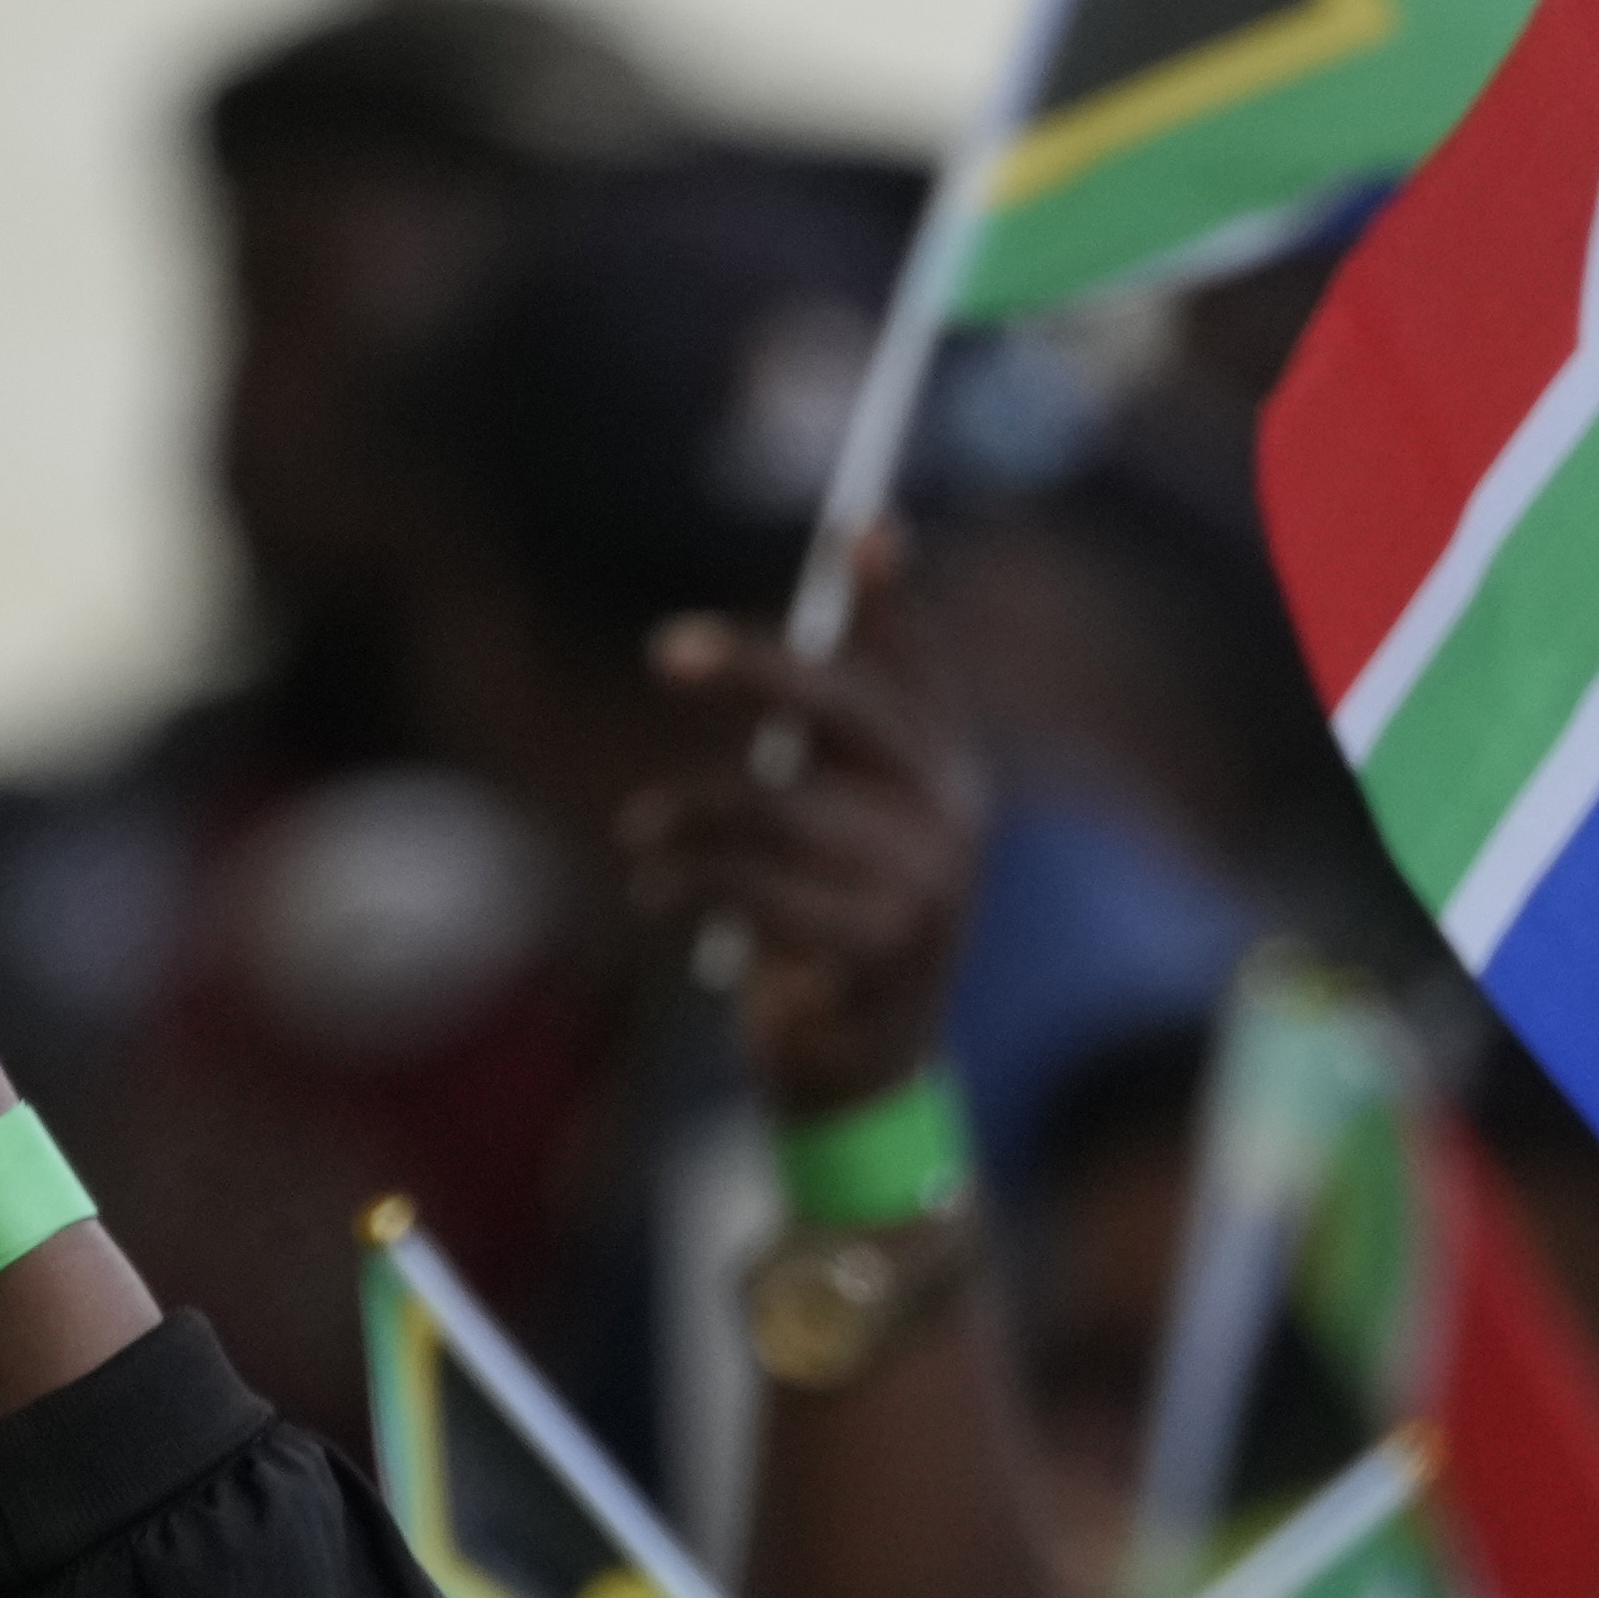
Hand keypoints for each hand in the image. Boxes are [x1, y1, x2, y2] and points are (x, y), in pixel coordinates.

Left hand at [625, 537, 988, 1118]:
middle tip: (667, 651)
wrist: (858, 1071)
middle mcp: (953, 818)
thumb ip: (829, 727)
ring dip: (688, 816)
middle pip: (849, 710)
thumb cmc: (833, 923)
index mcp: (947, 773)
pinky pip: (760, 888)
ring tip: (645, 836)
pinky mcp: (879, 953)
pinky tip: (658, 890)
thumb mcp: (839, 817)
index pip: (918, 667)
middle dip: (758, 667)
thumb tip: (826, 603)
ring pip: (778, 806)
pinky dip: (690, 881)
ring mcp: (926, 887)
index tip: (859, 525)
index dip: (891, 598)